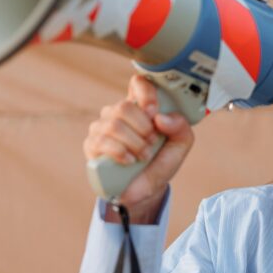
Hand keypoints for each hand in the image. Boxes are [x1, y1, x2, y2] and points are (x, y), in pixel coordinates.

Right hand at [83, 74, 194, 220]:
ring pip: (114, 125)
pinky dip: (121, 152)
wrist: (145, 190)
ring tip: (143, 155)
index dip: (145, 94)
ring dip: (134, 143)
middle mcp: (118, 113)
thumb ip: (180, 127)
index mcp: (140, 106)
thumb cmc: (161, 161)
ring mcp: (102, 127)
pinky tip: (130, 161)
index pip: (137, 83)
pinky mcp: (92, 146)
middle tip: (152, 143)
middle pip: (124, 106)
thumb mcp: (180, 144)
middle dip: (143, 128)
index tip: (154, 112)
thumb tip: (161, 117)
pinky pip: (102, 142)